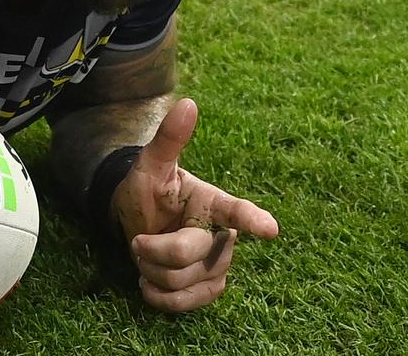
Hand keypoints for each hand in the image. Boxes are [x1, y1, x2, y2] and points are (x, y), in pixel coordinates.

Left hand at [111, 98, 278, 312]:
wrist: (137, 219)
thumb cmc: (148, 190)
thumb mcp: (151, 164)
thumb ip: (169, 138)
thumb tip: (187, 103)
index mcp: (212, 202)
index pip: (235, 211)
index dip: (252, 220)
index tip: (270, 229)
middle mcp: (222, 234)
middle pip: (189, 253)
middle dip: (153, 249)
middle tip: (139, 239)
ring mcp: (218, 263)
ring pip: (184, 281)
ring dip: (152, 272)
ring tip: (147, 256)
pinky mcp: (209, 287)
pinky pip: (188, 303)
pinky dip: (161, 298)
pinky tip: (150, 284)